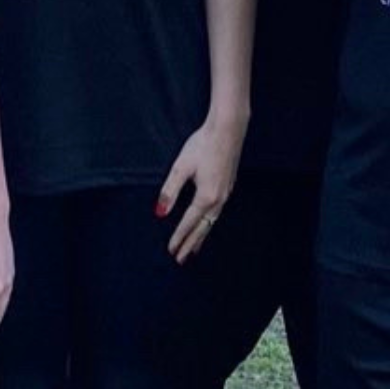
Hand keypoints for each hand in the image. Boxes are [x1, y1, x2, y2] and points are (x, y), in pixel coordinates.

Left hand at [156, 114, 246, 264]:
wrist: (229, 129)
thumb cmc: (203, 145)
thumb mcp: (181, 167)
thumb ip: (170, 191)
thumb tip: (160, 213)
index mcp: (206, 197)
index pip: (189, 223)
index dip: (179, 238)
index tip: (171, 251)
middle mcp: (219, 199)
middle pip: (203, 228)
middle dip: (191, 245)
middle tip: (182, 260)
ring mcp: (226, 193)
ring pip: (212, 222)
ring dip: (202, 236)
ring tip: (194, 249)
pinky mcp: (229, 186)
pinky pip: (218, 213)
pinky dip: (210, 224)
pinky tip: (207, 223)